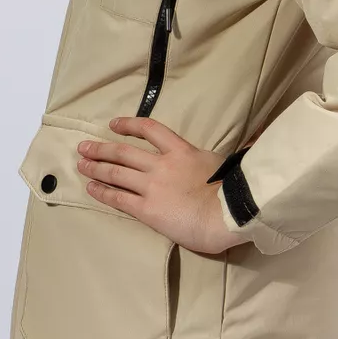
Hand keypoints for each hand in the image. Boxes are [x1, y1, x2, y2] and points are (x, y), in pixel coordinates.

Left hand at [76, 116, 254, 254]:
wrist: (226, 214)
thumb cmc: (234, 191)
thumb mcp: (229, 163)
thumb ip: (230, 150)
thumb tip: (256, 136)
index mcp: (182, 150)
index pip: (150, 130)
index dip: (129, 125)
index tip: (114, 124)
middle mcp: (162, 164)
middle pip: (125, 152)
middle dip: (102, 149)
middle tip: (84, 147)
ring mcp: (152, 186)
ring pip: (116, 172)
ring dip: (96, 168)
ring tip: (81, 164)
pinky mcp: (147, 210)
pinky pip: (118, 198)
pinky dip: (102, 192)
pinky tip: (91, 188)